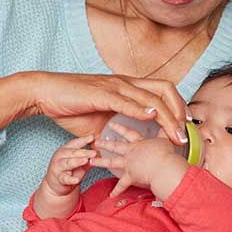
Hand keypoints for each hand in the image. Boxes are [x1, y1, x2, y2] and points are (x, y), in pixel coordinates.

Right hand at [28, 72, 190, 145]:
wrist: (46, 93)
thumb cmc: (71, 105)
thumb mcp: (99, 122)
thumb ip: (115, 131)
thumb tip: (125, 149)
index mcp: (127, 87)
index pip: (162, 91)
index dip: (177, 107)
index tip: (185, 126)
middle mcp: (125, 83)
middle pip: (164, 90)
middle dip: (179, 111)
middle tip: (185, 132)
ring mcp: (114, 86)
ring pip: (150, 97)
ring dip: (166, 116)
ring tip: (176, 133)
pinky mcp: (101, 92)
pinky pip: (126, 100)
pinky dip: (141, 109)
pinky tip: (151, 117)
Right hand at [43, 135, 96, 196]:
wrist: (56, 184)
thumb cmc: (69, 170)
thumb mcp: (79, 163)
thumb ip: (88, 158)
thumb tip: (99, 153)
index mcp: (66, 150)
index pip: (75, 143)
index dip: (83, 140)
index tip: (92, 137)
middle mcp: (61, 156)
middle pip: (73, 153)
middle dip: (84, 152)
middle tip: (94, 152)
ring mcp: (58, 167)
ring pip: (68, 163)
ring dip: (77, 161)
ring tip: (86, 160)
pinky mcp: (59, 178)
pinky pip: (65, 178)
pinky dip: (71, 179)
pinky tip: (77, 179)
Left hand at [91, 120, 186, 197]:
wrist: (164, 168)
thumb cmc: (166, 154)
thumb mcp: (167, 139)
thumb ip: (167, 131)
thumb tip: (176, 122)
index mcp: (139, 143)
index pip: (128, 133)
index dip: (119, 128)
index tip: (111, 124)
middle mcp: (131, 152)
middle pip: (115, 146)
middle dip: (105, 143)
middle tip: (95, 141)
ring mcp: (129, 164)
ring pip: (112, 162)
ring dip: (101, 162)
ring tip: (91, 162)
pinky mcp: (130, 176)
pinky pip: (122, 185)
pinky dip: (116, 191)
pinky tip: (111, 195)